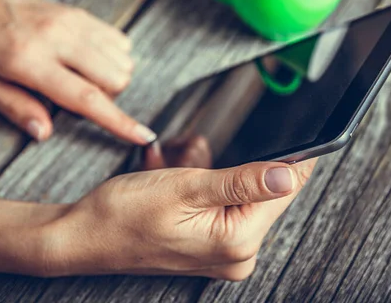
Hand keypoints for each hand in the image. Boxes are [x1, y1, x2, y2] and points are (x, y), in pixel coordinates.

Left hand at [0, 0, 154, 143]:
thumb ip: (15, 108)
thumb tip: (45, 133)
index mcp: (28, 59)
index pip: (86, 97)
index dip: (119, 122)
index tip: (144, 135)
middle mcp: (57, 37)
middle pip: (116, 78)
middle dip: (108, 98)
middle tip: (74, 97)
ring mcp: (73, 21)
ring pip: (123, 61)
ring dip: (111, 79)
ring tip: (79, 78)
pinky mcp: (80, 13)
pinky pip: (120, 42)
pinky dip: (113, 59)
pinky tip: (87, 62)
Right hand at [44, 158, 316, 279]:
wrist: (85, 237)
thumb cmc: (123, 214)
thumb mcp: (186, 187)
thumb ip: (242, 181)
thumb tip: (289, 174)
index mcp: (236, 242)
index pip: (284, 192)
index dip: (294, 159)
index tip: (305, 134)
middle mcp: (238, 257)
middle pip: (267, 197)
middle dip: (244, 168)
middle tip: (202, 160)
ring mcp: (226, 257)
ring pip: (249, 202)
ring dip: (227, 180)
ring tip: (185, 178)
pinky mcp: (215, 251)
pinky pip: (233, 212)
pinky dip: (219, 193)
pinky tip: (190, 189)